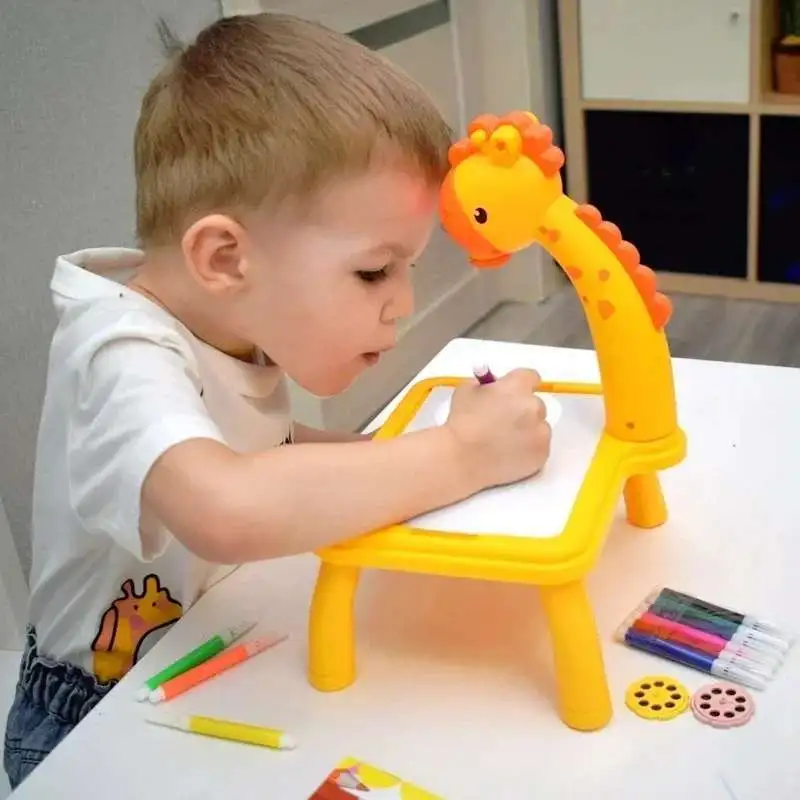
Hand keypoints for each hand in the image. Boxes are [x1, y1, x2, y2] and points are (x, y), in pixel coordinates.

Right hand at [444, 368, 551, 487]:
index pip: (530, 377)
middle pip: (535, 403)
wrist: (463, 459)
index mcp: (517, 387)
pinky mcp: (542, 453)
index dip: (520, 385)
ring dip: (527, 430)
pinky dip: (528, 449)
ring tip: (504, 441)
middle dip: (522, 410)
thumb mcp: (465, 391)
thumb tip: (492, 386)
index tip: (513, 394)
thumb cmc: (461, 425)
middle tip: (503, 421)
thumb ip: (484, 384)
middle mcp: (534, 406)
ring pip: (539, 426)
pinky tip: (509, 453)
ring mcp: (540, 431)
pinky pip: (539, 447)